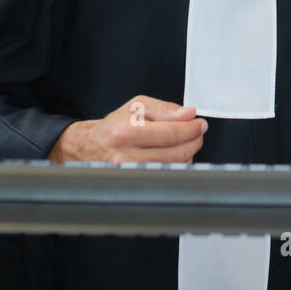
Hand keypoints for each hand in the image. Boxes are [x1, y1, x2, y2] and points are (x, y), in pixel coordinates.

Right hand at [47, 95, 207, 164]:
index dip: (192, 128)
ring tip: (186, 141)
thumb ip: (165, 108)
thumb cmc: (114, 125)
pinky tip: (176, 155)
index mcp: (126, 132)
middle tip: (198, 132)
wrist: (90, 147)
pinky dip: (177, 165)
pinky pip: (165, 176)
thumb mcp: (137, 106)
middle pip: (175, 153)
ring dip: (188, 153)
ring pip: (173, 167)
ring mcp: (130, 173)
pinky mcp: (134, 183)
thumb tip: (188, 114)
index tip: (200, 124)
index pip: (170, 133)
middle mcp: (126, 155)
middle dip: (194, 141)